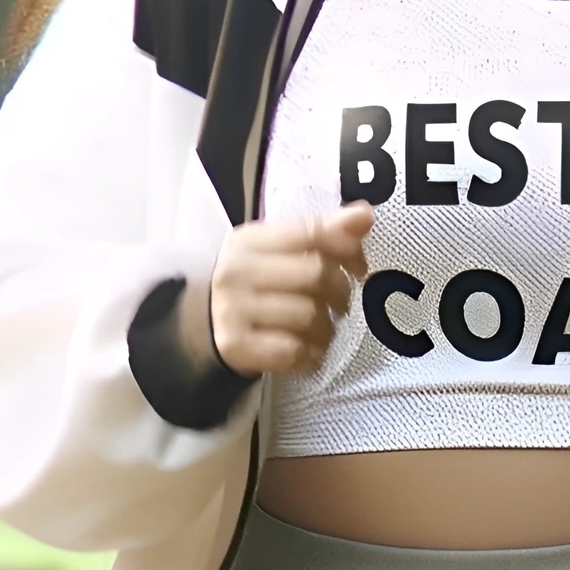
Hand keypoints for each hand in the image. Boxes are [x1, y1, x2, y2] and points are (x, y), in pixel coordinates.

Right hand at [204, 203, 372, 375]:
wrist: (204, 326)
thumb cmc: (255, 284)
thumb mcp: (280, 252)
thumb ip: (323, 233)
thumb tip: (365, 215)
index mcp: (249, 239)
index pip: (311, 232)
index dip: (348, 249)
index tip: (359, 267)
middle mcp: (237, 271)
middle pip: (316, 274)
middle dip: (340, 292)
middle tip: (339, 303)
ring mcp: (232, 309)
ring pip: (310, 316)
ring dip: (327, 328)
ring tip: (321, 328)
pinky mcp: (235, 346)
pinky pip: (294, 351)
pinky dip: (311, 354)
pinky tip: (308, 350)